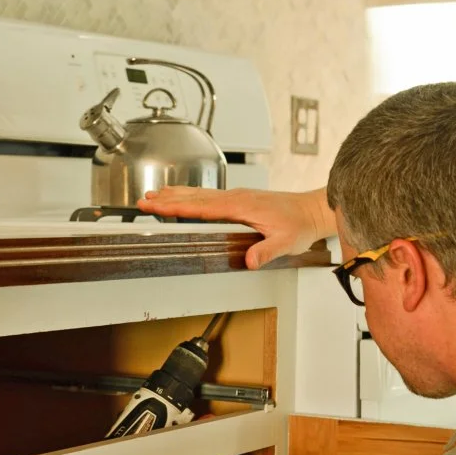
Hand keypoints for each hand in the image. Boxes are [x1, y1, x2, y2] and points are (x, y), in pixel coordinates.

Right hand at [137, 186, 326, 268]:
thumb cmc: (299, 224)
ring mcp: (237, 197)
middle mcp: (236, 198)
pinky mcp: (239, 199)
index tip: (156, 204)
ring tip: (154, 195)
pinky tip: (184, 197)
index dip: (176, 206)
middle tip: (143, 200)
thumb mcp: (285, 242)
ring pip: (199, 194)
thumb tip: (250, 260)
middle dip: (167, 198)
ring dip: (175, 194)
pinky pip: (208, 196)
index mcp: (241, 206)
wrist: (312, 210)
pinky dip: (190, 195)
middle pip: (194, 197)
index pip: (201, 206)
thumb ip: (266, 251)